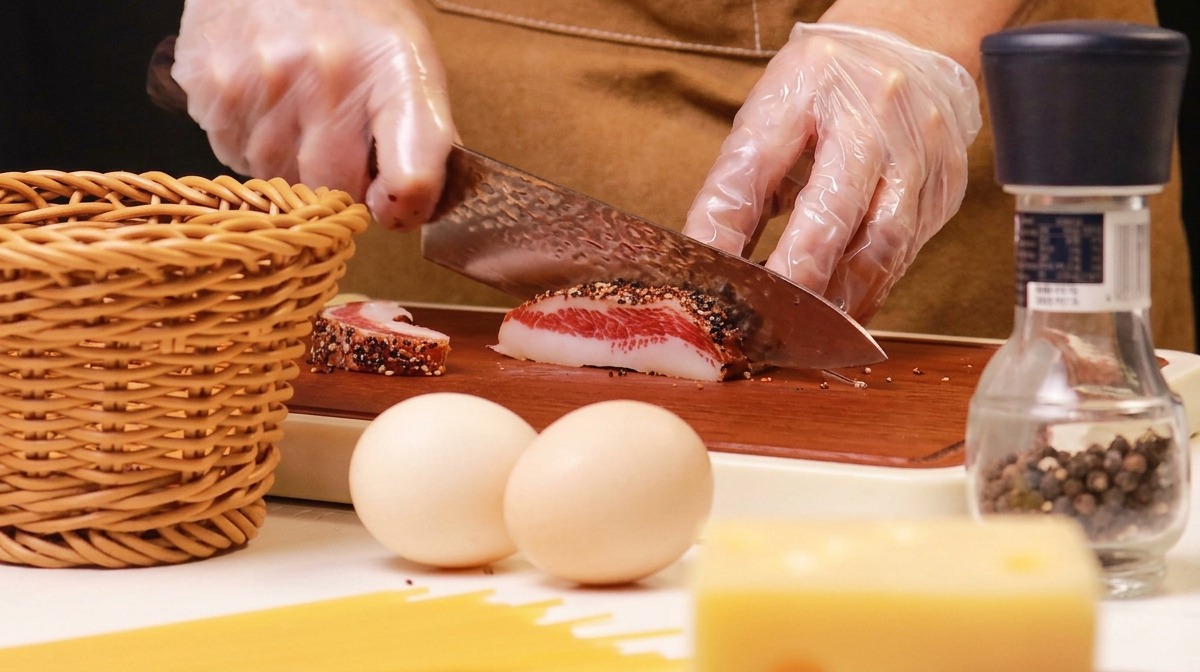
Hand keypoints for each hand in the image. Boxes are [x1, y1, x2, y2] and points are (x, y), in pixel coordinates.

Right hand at [172, 0, 454, 229]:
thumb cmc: (353, 8)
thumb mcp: (408, 56)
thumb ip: (423, 134)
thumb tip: (415, 205)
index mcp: (391, 72)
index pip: (412, 175)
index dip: (405, 205)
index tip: (394, 202)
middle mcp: (325, 77)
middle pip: (333, 189)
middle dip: (339, 178)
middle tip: (338, 136)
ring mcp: (260, 82)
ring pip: (277, 176)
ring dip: (289, 160)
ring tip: (296, 106)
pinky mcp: (209, 85)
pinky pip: (232, 153)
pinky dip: (249, 139)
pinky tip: (262, 97)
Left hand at [683, 22, 980, 322]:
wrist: (914, 44)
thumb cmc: (825, 86)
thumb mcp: (770, 113)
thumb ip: (743, 182)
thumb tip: (713, 258)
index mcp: (809, 87)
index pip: (753, 171)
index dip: (724, 234)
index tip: (705, 284)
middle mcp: (873, 118)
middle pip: (829, 217)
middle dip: (791, 280)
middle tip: (760, 325)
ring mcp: (918, 155)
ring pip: (877, 249)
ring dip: (835, 300)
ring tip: (800, 330)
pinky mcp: (944, 188)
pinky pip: (905, 255)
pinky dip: (868, 289)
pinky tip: (841, 309)